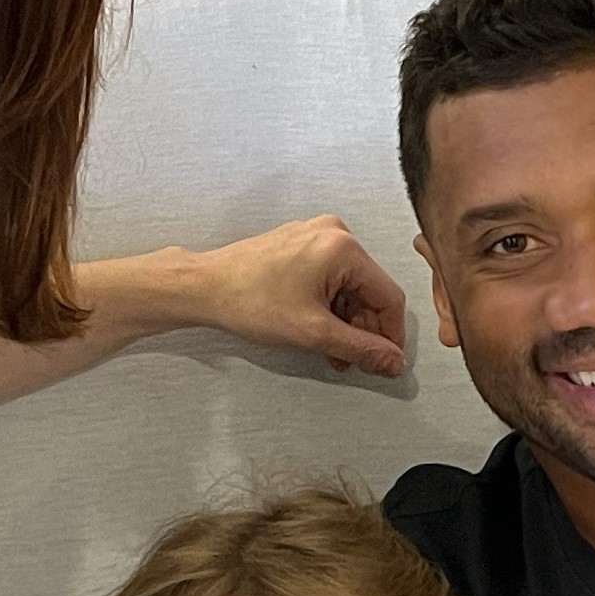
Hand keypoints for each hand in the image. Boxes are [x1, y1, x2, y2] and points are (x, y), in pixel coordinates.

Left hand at [192, 217, 406, 378]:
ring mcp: (316, 237)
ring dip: (346, 323)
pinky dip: (329, 308)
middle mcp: (334, 234)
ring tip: (331, 351)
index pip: (389, 297)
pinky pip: (331, 279)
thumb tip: (391, 360)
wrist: (203, 288)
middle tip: (354, 361)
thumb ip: (360, 348)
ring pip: (350, 289)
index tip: (386, 361)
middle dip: (364, 331)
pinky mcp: (301, 245)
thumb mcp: (313, 332)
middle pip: (370, 292)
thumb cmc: (245, 299)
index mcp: (343, 247)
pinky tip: (318, 330)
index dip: (391, 335)